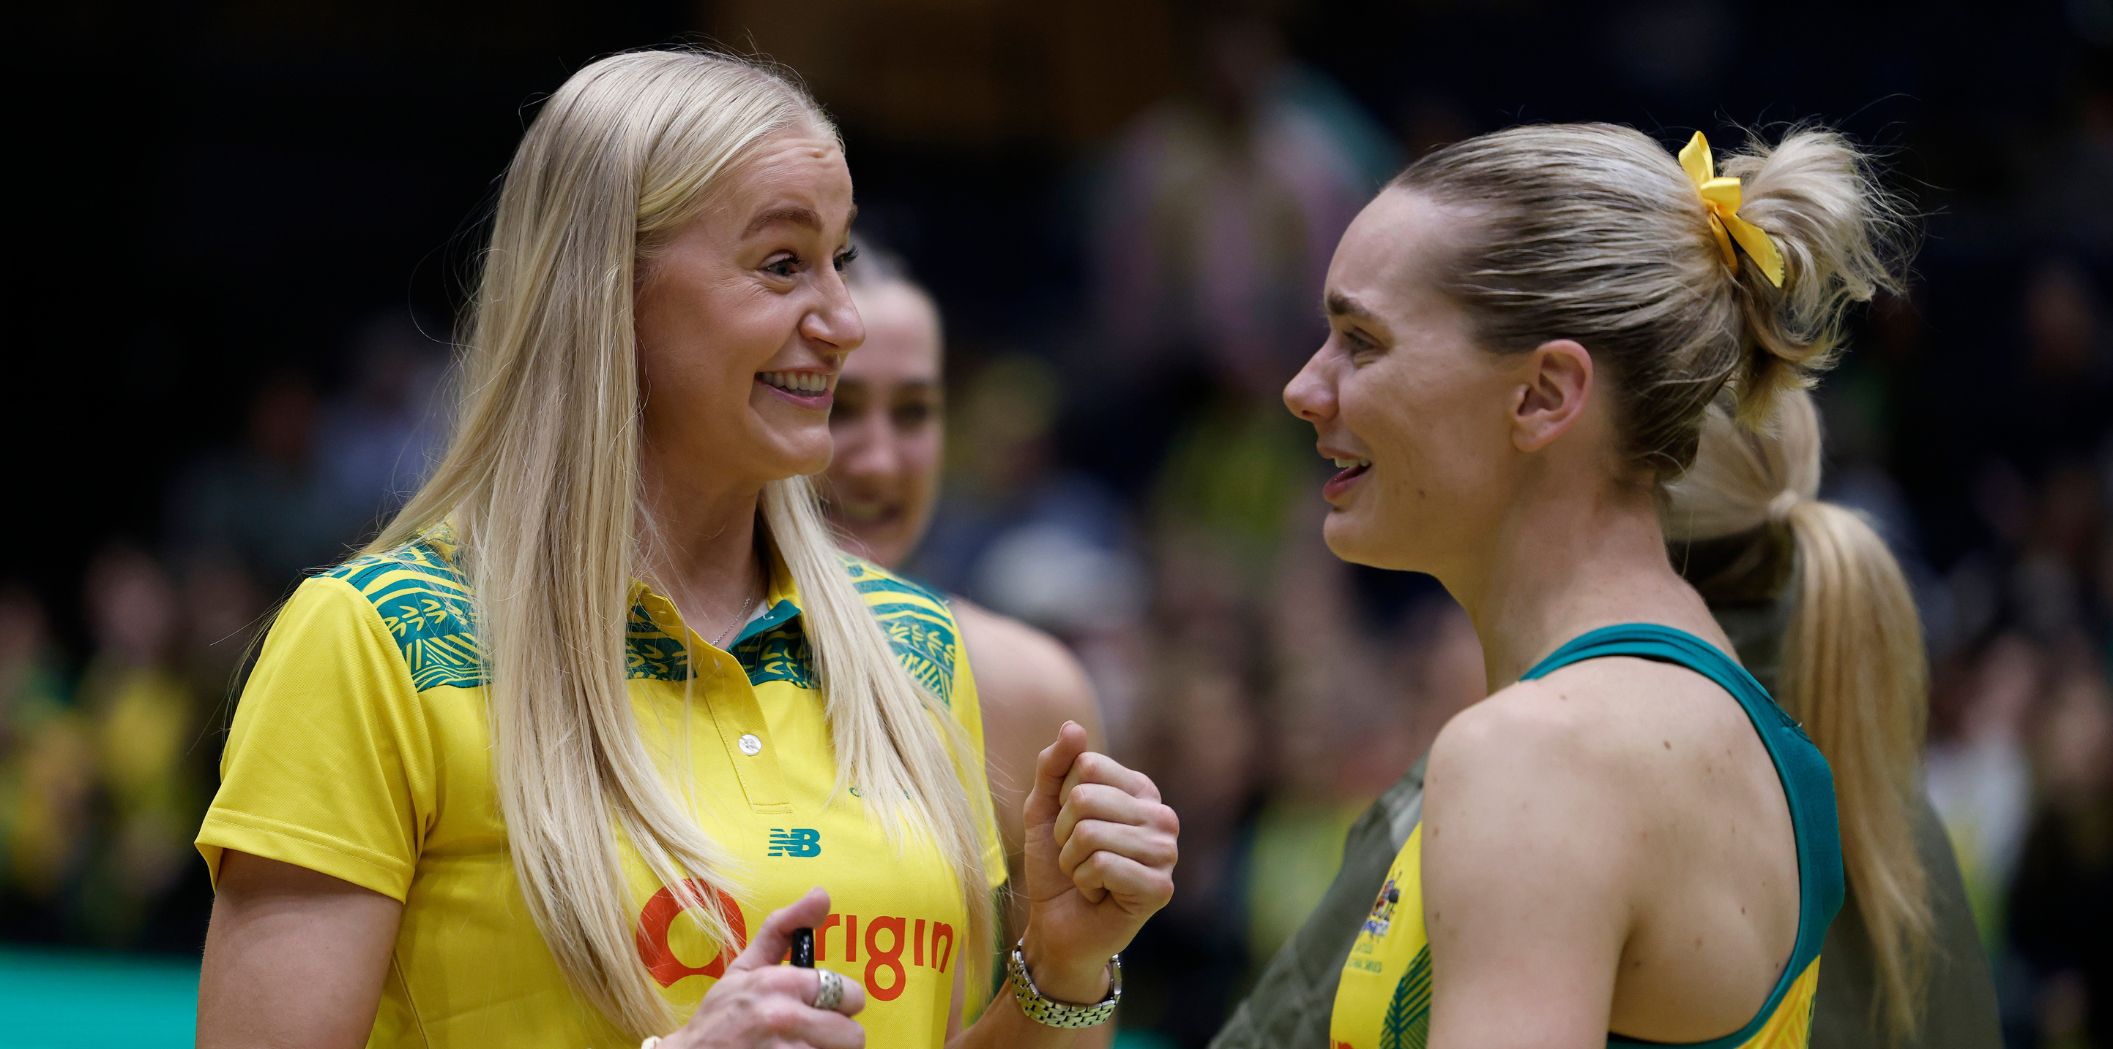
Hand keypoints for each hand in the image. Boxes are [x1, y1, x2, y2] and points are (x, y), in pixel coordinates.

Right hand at [665, 888, 867, 1048]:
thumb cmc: (720, 1015)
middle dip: (834, 1036)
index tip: (819, 1009)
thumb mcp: (746, 967)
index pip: (850, 995)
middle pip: (852, 1035)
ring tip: (797, 1048)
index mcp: (780, 984)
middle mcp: (785, 1018)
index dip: (839, 1004)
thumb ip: (785, 928)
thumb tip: (821, 893)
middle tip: (809, 1035)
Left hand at [1019, 721, 1177, 1002]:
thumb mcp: (1044, 808)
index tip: (1071, 828)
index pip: (1088, 764)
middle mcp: (1161, 816)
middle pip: (1087, 798)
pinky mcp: (1160, 888)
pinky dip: (1085, 883)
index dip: (1063, 799)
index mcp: (1140, 790)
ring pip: (1090, 834)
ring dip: (1072, 862)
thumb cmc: (1054, 866)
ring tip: (1087, 878)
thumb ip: (1054, 766)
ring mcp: (1166, 853)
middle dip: (1064, 834)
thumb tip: (1073, 727)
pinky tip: (1099, 895)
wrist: (1056, 926)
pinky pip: (1101, 865)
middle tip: (1077, 858)